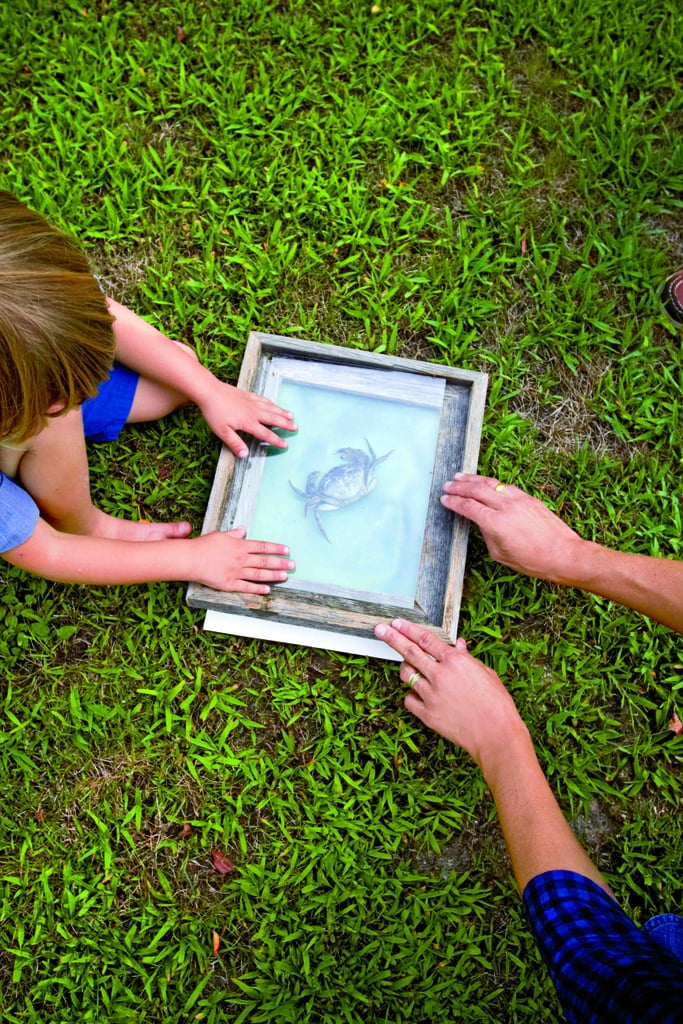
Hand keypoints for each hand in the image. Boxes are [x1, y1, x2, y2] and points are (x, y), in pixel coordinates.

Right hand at [193, 528, 294, 592]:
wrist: (191, 559)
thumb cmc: (204, 545)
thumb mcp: (221, 535)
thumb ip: (234, 534)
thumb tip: (243, 529)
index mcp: (240, 546)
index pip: (263, 546)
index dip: (276, 548)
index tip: (287, 550)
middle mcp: (241, 559)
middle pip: (265, 561)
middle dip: (281, 563)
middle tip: (293, 564)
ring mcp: (236, 572)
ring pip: (259, 574)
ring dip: (274, 575)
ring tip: (285, 576)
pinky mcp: (229, 584)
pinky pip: (246, 587)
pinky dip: (258, 589)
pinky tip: (268, 590)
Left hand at [198, 379, 296, 457]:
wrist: (209, 391)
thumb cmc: (214, 412)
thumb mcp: (222, 432)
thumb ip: (235, 443)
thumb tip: (245, 455)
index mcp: (248, 422)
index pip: (265, 433)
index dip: (276, 440)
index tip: (285, 445)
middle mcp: (253, 412)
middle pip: (273, 419)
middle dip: (285, 424)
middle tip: (296, 427)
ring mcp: (251, 402)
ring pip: (271, 408)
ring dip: (282, 412)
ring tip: (291, 416)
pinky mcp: (247, 395)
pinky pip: (263, 399)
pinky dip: (271, 403)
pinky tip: (274, 404)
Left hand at [374, 618, 524, 768]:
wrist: (496, 734)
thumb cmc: (496, 703)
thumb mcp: (485, 674)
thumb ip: (467, 658)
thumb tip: (458, 645)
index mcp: (455, 661)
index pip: (426, 639)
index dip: (409, 629)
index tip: (397, 622)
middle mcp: (440, 675)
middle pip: (410, 652)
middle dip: (392, 638)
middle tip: (380, 629)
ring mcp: (431, 695)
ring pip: (406, 675)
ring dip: (405, 668)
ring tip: (408, 667)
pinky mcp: (427, 714)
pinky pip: (409, 699)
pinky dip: (411, 695)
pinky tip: (418, 694)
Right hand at [442, 473, 583, 582]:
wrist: (563, 554)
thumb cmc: (534, 561)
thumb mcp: (501, 554)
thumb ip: (487, 535)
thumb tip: (482, 523)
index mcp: (496, 523)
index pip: (469, 507)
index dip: (454, 502)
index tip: (445, 499)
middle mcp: (506, 507)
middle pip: (477, 490)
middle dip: (460, 487)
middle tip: (448, 485)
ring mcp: (519, 500)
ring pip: (491, 483)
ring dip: (474, 479)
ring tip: (461, 477)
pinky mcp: (529, 498)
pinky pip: (505, 486)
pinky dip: (492, 483)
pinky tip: (486, 483)